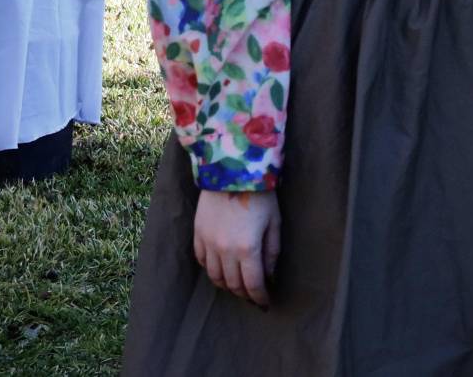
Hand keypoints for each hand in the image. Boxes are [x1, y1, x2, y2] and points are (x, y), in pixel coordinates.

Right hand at [193, 188, 280, 306]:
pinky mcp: (198, 234)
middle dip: (244, 294)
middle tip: (253, 295)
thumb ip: (272, 252)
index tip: (265, 303)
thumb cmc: (259, 195)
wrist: (232, 170)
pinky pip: (202, 261)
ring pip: (215, 277)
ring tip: (237, 285)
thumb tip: (269, 275)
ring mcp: (209, 243)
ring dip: (227, 285)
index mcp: (247, 249)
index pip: (252, 284)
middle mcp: (225, 251)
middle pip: (232, 284)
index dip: (259, 297)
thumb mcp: (274, 223)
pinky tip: (221, 269)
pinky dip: (212, 270)